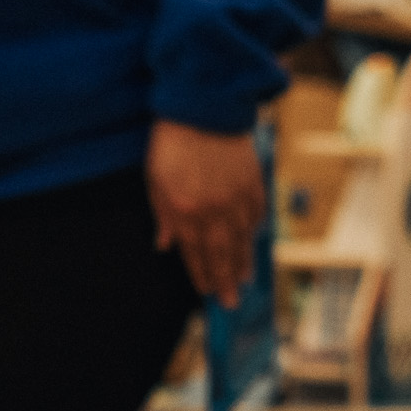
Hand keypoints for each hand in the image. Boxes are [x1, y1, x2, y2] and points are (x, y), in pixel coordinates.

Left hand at [146, 119, 265, 308]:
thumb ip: (161, 216)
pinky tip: (252, 243)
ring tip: (244, 282)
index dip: (201, 274)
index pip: (195, 253)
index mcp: (185, 212)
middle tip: (231, 303)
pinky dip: (254, 232)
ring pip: (242, 239)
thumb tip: (164, 246)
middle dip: (225, 281)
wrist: (204, 106)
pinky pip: (256, 215)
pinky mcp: (253, 182)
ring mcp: (236, 197)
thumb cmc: (171, 142)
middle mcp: (214, 210)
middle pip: (221, 254)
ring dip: (242, 262)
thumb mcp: (155, 180)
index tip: (206, 292)